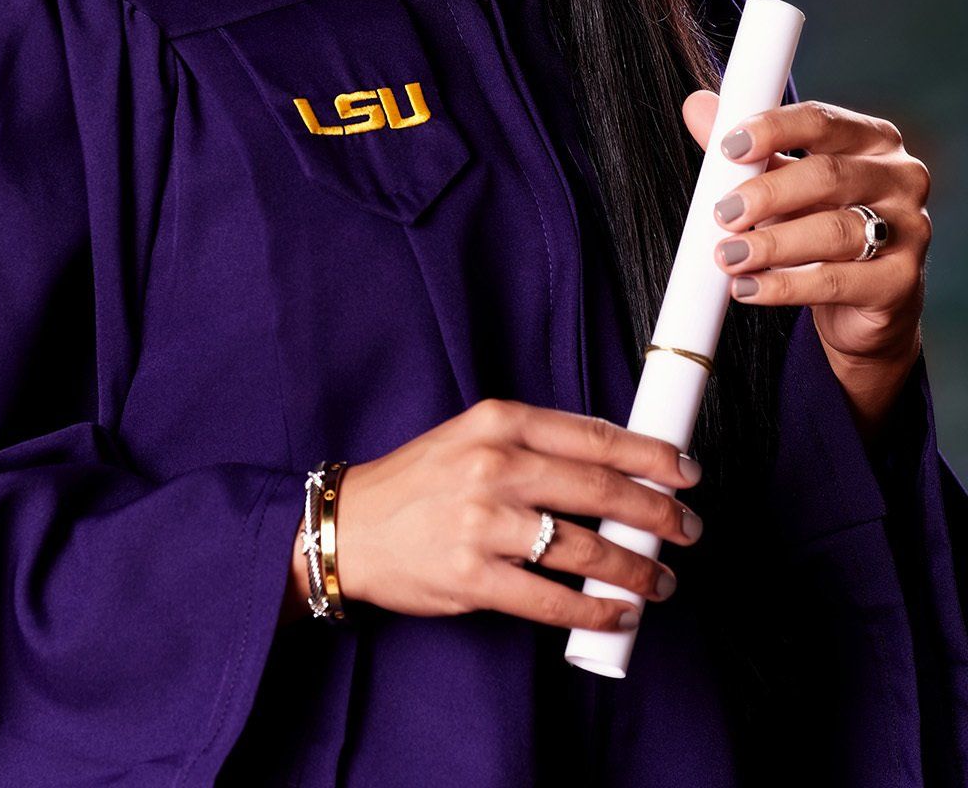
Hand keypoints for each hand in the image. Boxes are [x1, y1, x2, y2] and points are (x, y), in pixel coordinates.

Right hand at [329, 399, 703, 632]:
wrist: (350, 527)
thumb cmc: (418, 482)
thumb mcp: (472, 436)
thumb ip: (533, 445)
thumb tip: (612, 467)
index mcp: (499, 422)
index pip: (594, 435)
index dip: (650, 455)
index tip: (686, 472)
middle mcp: (495, 466)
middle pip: (602, 489)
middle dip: (657, 513)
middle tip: (687, 530)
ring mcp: (484, 523)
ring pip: (586, 549)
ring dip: (636, 570)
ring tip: (659, 581)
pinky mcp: (474, 577)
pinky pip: (552, 600)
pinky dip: (595, 611)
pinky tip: (617, 614)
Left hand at [683, 91, 929, 430]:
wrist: (866, 302)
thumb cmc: (821, 224)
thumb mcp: (783, 182)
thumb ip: (747, 150)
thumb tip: (697, 106)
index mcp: (872, 138)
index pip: (820, 121)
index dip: (772, 129)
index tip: (728, 147)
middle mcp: (900, 176)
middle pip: (828, 175)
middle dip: (767, 194)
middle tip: (723, 213)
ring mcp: (909, 228)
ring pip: (834, 231)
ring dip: (771, 244)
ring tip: (728, 256)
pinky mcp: (902, 280)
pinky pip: (836, 281)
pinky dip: (785, 285)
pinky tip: (748, 288)